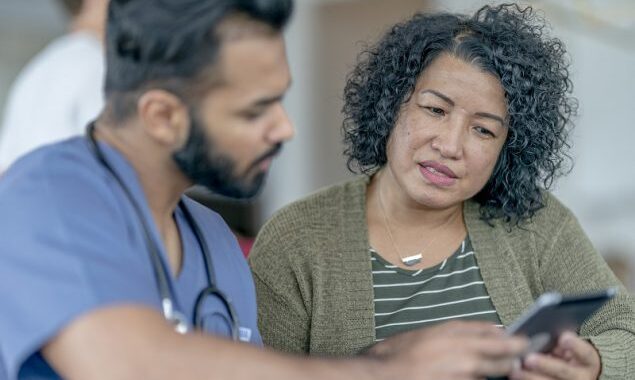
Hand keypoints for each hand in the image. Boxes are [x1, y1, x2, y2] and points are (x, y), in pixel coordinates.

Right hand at [367, 320, 527, 379]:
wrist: (380, 375)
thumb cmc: (395, 355)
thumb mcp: (423, 334)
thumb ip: (450, 333)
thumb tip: (477, 335)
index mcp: (449, 331)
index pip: (488, 330)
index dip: (507, 334)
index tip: (516, 336)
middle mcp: (460, 349)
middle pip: (501, 350)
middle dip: (516, 351)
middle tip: (527, 351)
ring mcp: (462, 371)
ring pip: (494, 372)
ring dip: (502, 371)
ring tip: (508, 369)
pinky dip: (483, 379)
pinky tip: (488, 378)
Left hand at [509, 331, 600, 379]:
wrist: (574, 375)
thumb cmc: (568, 356)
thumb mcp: (569, 348)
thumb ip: (560, 342)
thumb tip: (541, 331)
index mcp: (588, 362)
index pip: (586, 353)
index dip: (575, 345)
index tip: (563, 337)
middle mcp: (581, 377)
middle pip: (564, 371)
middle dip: (546, 364)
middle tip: (529, 358)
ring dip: (531, 377)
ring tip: (516, 370)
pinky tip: (515, 376)